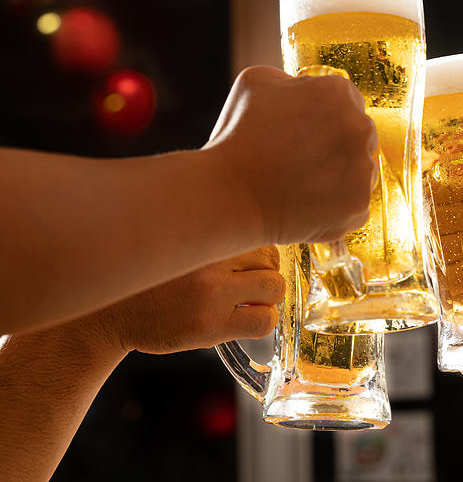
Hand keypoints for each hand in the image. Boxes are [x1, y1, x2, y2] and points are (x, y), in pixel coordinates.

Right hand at [85, 247, 284, 357]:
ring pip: (274, 287)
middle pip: (271, 256)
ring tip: (245, 300)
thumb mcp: (174, 240)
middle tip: (247, 281)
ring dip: (266, 296)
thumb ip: (209, 230)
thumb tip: (257, 218)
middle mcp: (205, 259)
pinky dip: (261, 320)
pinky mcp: (210, 326)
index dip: (257, 246)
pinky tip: (242, 319)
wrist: (107, 316)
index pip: (256, 228)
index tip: (249, 257)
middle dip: (265, 269)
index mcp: (198, 231)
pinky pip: (263, 321)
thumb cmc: (147, 276)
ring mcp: (210, 294)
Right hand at [204, 66, 377, 243]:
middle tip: (302, 160)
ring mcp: (363, 167)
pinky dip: (338, 206)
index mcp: (338, 92)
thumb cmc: (237, 138)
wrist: (229, 195)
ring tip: (303, 183)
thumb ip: (293, 80)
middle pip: (360, 135)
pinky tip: (310, 203)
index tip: (306, 133)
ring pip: (361, 169)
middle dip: (337, 146)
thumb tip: (307, 89)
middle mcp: (359, 126)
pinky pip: (357, 202)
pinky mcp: (360, 203)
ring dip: (341, 176)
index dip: (325, 118)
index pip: (349, 102)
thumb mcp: (256, 83)